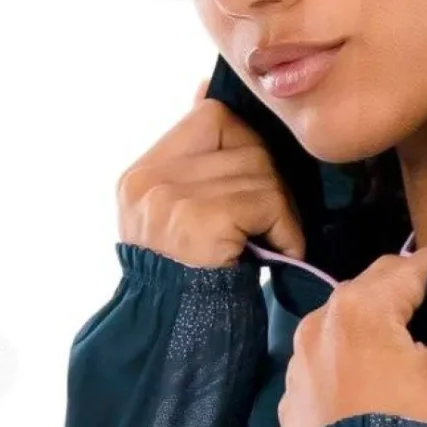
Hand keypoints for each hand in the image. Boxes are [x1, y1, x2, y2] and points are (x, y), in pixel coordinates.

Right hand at [116, 76, 306, 267]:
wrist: (179, 340)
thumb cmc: (192, 284)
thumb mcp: (179, 219)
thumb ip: (194, 163)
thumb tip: (206, 87)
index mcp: (141, 176)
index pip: (209, 114)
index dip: (246, 139)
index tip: (256, 177)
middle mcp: (148, 181)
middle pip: (243, 141)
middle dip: (270, 179)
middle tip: (273, 221)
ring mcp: (169, 198)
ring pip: (260, 170)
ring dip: (281, 209)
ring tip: (274, 242)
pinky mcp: (198, 219)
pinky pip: (266, 200)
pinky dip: (285, 227)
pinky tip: (281, 252)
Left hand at [278, 234, 426, 426]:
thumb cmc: (421, 426)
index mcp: (361, 303)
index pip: (418, 262)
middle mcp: (320, 320)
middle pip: (378, 287)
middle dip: (413, 294)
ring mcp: (299, 359)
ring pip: (348, 322)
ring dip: (379, 326)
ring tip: (409, 358)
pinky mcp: (292, 394)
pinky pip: (327, 359)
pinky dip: (351, 360)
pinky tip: (373, 388)